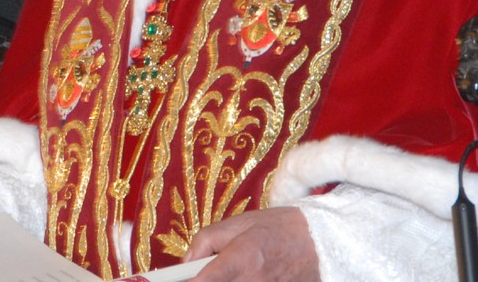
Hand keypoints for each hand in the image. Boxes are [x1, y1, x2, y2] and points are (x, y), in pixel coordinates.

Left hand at [184, 207, 317, 281]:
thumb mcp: (238, 223)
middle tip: (207, 272)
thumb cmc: (276, 228)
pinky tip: (243, 277)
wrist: (320, 241)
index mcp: (243, 257)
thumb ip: (206, 241)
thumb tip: (185, 264)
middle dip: (208, 281)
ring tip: (233, 271)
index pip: (205, 280)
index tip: (178, 281)